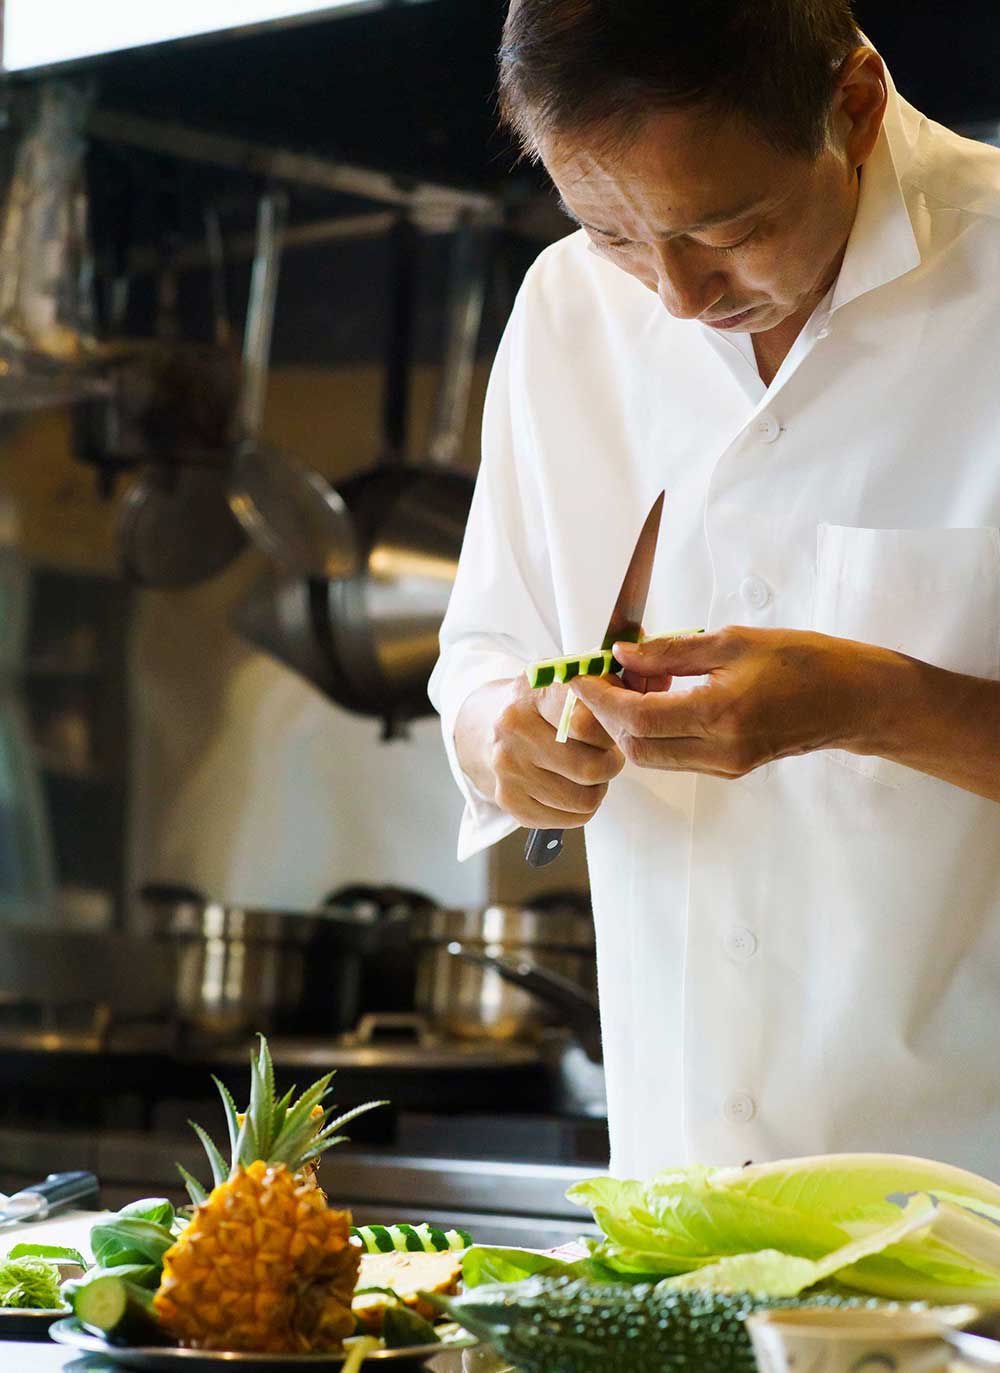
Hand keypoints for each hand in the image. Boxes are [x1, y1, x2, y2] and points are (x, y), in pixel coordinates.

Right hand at [486, 674, 625, 827]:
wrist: (486, 728)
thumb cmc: (540, 707)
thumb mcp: (565, 682)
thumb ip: (601, 687)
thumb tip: (631, 710)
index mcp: (534, 693)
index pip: (588, 723)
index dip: (612, 732)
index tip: (612, 729)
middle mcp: (514, 730)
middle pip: (591, 768)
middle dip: (611, 765)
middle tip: (606, 755)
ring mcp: (509, 768)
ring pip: (585, 799)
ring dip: (598, 788)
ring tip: (588, 772)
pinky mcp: (510, 801)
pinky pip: (570, 819)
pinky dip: (581, 809)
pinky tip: (572, 789)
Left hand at [571, 626, 882, 777]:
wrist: (855, 698)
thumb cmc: (806, 661)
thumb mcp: (735, 641)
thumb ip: (674, 651)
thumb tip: (625, 654)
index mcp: (722, 714)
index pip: (639, 717)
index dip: (601, 698)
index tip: (581, 675)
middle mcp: (721, 749)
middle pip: (637, 746)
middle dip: (608, 714)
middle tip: (602, 677)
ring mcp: (727, 764)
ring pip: (653, 756)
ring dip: (630, 723)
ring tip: (634, 682)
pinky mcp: (731, 767)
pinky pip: (676, 756)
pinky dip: (655, 730)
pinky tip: (659, 697)